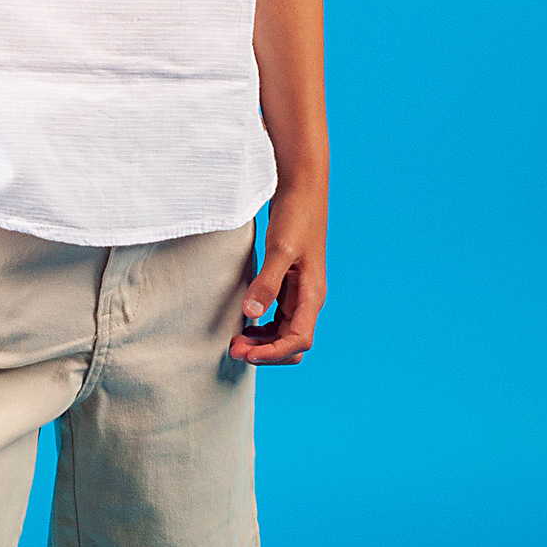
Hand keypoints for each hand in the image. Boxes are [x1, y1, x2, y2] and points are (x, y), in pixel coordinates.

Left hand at [229, 188, 325, 364]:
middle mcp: (309, 300)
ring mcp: (300, 295)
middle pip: (292, 344)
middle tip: (233, 349)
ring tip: (235, 342)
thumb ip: (267, 283)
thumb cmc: (296, 217)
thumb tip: (251, 315)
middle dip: (266, 353)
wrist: (302, 192)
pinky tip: (244, 326)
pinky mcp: (289, 287)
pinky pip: (278, 321)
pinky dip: (263, 331)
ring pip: (284, 335)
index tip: (246, 354)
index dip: (273, 353)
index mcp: (312, 295)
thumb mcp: (279, 249)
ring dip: (262, 344)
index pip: (299, 340)